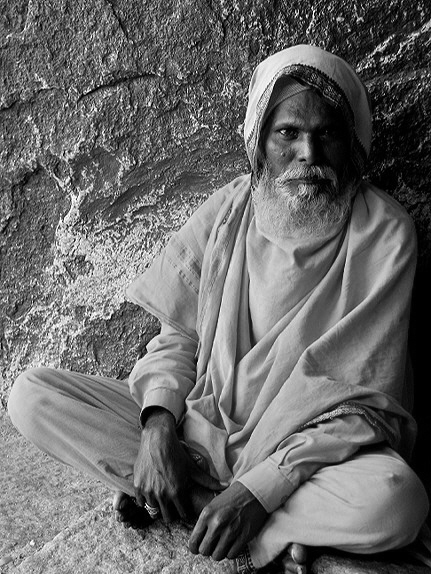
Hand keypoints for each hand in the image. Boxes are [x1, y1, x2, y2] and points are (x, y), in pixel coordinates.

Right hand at [134, 408, 218, 522]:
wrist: (158, 439)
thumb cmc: (177, 453)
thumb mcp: (193, 468)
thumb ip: (208, 481)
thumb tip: (226, 486)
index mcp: (177, 492)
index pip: (182, 515)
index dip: (185, 512)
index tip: (185, 508)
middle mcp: (162, 495)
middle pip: (167, 517)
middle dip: (171, 513)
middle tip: (173, 505)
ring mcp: (148, 491)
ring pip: (153, 510)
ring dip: (158, 506)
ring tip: (162, 498)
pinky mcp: (138, 486)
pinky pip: (141, 502)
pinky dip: (145, 500)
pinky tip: (151, 492)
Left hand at [188, 481, 267, 560]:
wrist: (252, 492)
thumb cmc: (231, 499)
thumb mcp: (212, 506)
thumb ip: (204, 523)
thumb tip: (198, 541)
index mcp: (207, 514)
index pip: (193, 541)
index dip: (194, 548)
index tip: (197, 548)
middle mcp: (217, 523)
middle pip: (204, 551)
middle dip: (207, 550)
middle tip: (211, 545)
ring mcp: (231, 530)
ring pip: (217, 556)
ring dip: (219, 552)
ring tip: (222, 544)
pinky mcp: (243, 536)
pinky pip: (232, 555)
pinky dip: (231, 552)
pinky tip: (232, 544)